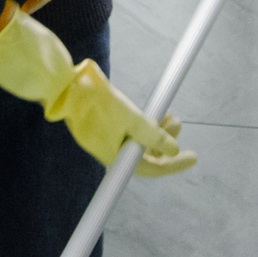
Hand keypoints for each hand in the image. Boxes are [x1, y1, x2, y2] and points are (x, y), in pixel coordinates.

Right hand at [0, 7, 193, 175]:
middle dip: (167, 143)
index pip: (151, 169)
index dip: (174, 165)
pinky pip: (129, 132)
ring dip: (157, 131)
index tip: (193, 157)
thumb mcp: (132, 118)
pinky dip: (144, 125)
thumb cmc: (96, 102)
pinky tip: (151, 113)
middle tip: (180, 123)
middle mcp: (111, 152)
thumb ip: (153, 134)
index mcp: (116, 158)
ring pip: (138, 143)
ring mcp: (106, 140)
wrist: (64, 87)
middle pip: (145, 156)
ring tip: (171, 115)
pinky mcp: (102, 127)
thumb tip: (173, 148)